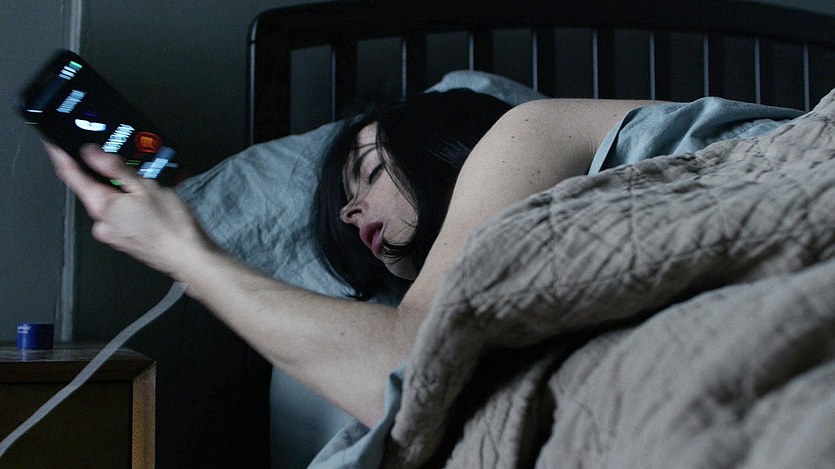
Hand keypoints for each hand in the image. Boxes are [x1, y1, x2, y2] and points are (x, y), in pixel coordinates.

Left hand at [45, 143, 213, 276]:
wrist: (189, 256)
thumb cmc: (172, 225)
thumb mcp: (146, 187)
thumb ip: (115, 169)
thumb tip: (91, 153)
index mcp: (102, 207)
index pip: (72, 176)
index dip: (61, 156)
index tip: (55, 142)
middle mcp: (102, 223)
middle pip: (94, 188)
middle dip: (106, 174)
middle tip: (126, 163)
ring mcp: (113, 234)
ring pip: (111, 202)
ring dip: (123, 190)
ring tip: (150, 187)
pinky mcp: (125, 240)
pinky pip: (121, 215)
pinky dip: (131, 205)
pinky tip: (152, 204)